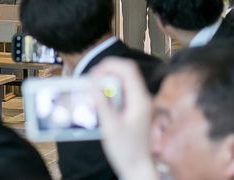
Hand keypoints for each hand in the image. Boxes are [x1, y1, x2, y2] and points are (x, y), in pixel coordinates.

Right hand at [91, 58, 156, 179]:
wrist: (138, 168)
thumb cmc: (126, 151)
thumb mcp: (110, 127)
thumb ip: (102, 104)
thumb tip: (93, 84)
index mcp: (140, 99)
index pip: (128, 69)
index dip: (110, 65)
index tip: (94, 72)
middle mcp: (142, 97)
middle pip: (127, 71)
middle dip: (108, 71)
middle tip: (91, 79)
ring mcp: (140, 102)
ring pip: (124, 80)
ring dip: (108, 80)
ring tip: (93, 89)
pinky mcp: (135, 108)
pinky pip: (123, 90)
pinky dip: (111, 90)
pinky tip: (100, 99)